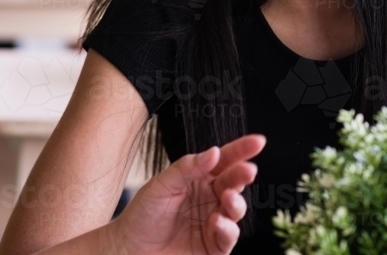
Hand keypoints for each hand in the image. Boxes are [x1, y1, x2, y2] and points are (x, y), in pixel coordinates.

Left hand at [112, 134, 265, 254]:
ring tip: (228, 199)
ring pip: (236, 209)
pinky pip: (228, 237)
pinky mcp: (213, 247)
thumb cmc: (142, 214)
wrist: (128, 248)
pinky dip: (227, 229)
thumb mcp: (161, 185)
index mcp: (199, 178)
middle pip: (234, 183)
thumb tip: (214, 153)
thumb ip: (187, 168)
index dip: (242, 150)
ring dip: (236, 203)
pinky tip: (216, 222)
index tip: (258, 141)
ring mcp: (213, 222)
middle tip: (249, 170)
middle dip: (244, 175)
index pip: (224, 160)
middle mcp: (210, 198)